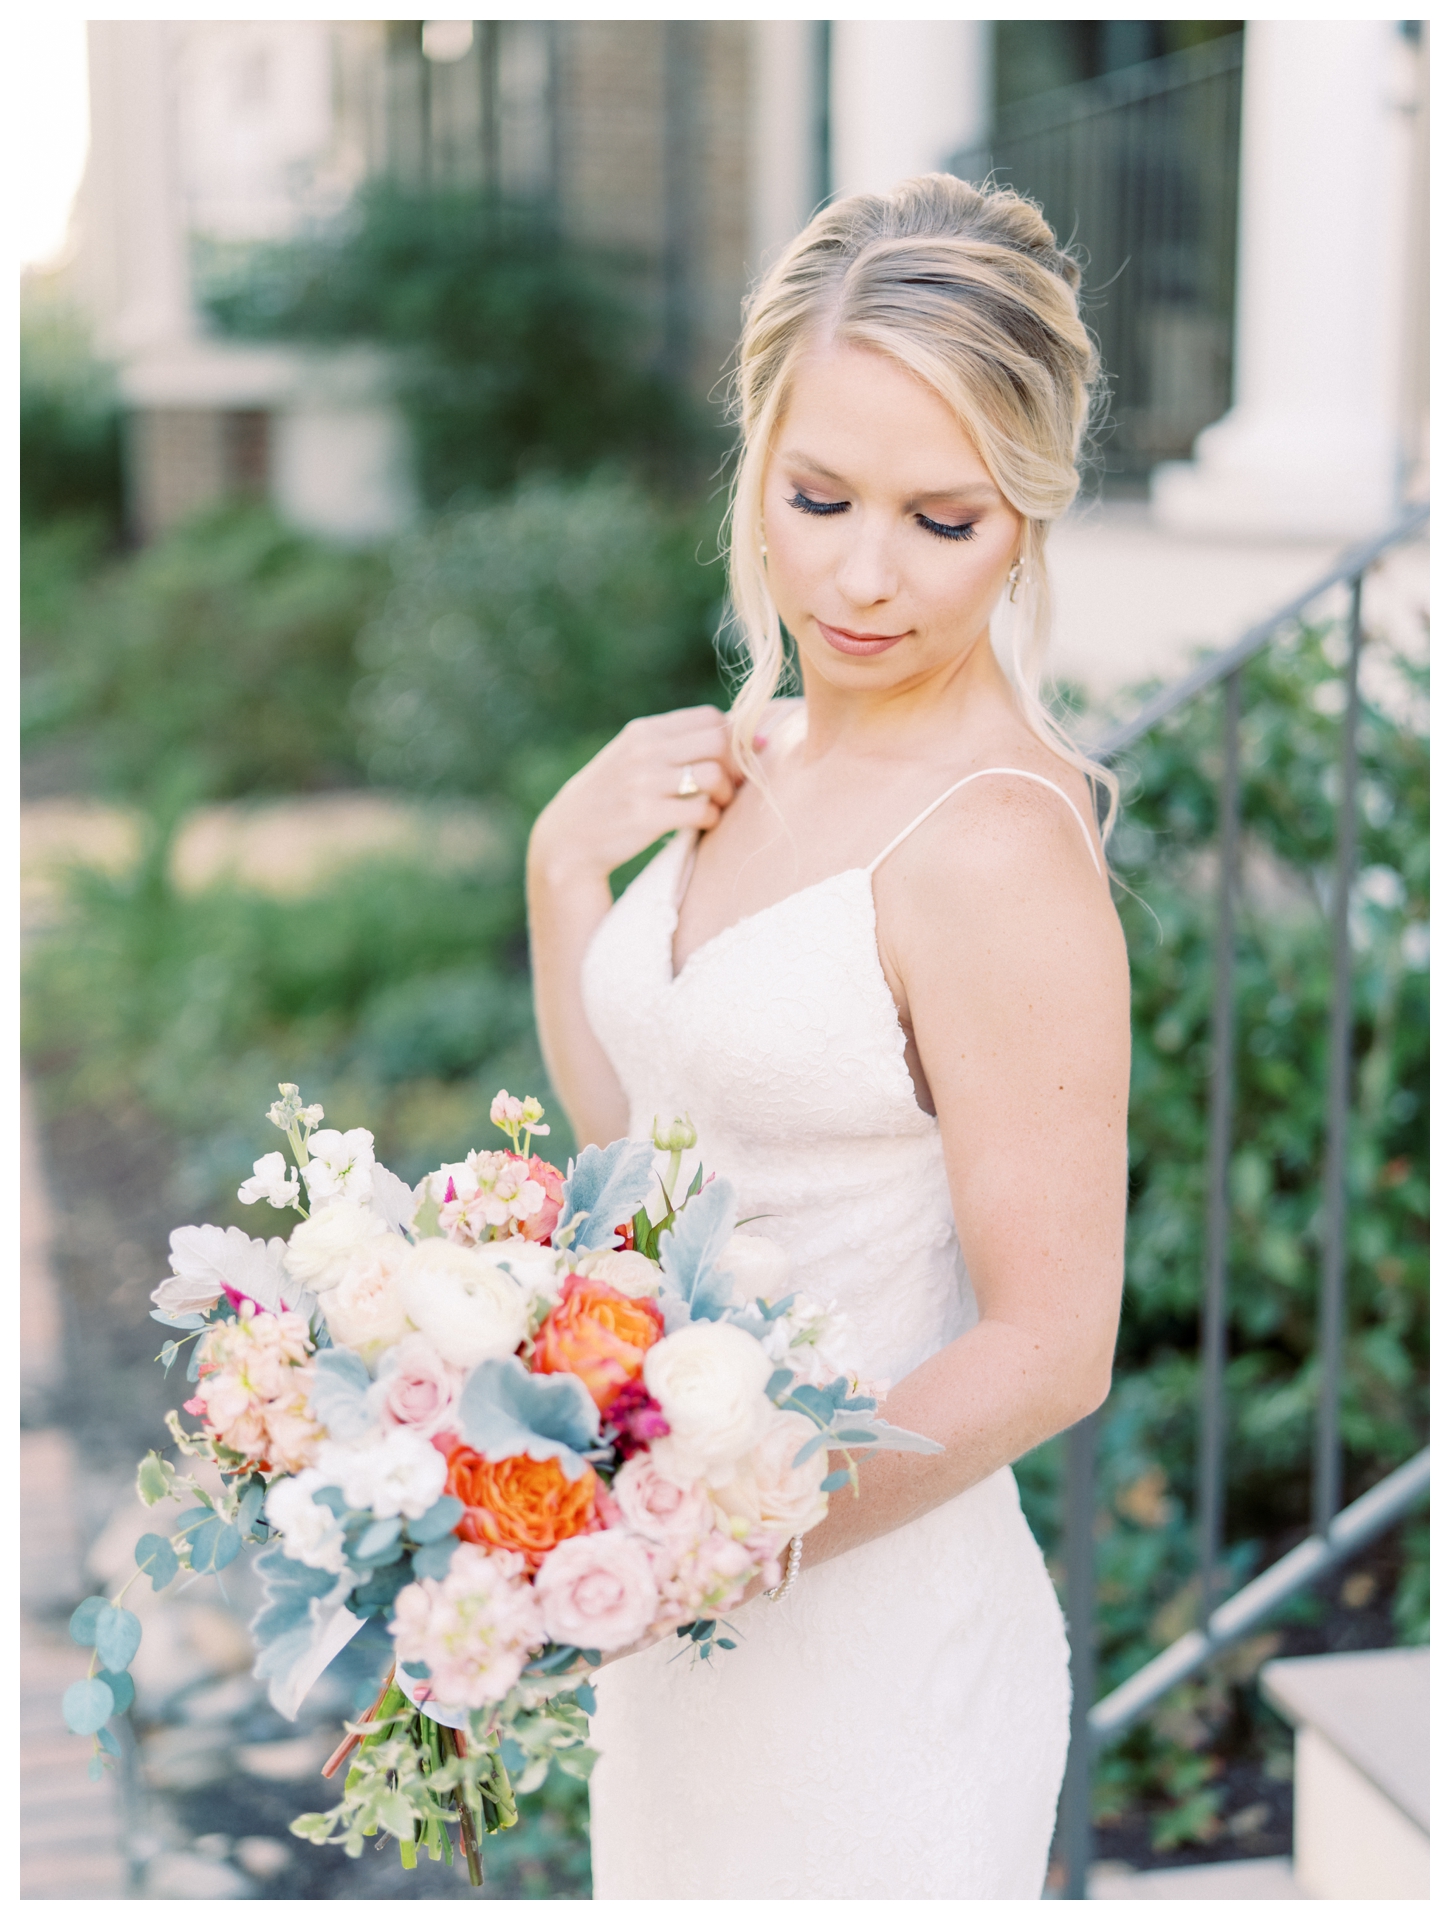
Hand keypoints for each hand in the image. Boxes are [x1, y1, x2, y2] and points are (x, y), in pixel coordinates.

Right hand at [529, 705, 741, 884]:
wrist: (567, 840)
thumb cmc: (610, 798)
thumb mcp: (630, 757)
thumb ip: (671, 744)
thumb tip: (735, 734)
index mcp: (642, 731)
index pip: (708, 717)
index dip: (731, 738)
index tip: (733, 761)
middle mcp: (643, 751)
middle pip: (718, 741)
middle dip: (734, 765)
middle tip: (730, 786)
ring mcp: (643, 783)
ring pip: (713, 775)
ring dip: (725, 794)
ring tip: (716, 805)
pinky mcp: (646, 817)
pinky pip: (701, 811)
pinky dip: (711, 819)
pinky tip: (702, 824)